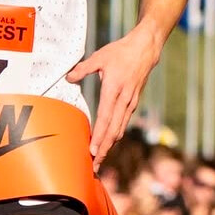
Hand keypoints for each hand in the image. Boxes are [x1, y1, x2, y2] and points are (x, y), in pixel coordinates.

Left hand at [67, 22, 160, 169]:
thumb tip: (68, 77)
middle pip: (113, 130)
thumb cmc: (121, 52)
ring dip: (110, 145)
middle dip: (104, 149)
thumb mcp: (99, 57)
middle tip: (95, 165)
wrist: (145, 49)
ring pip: (119, 128)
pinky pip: (123, 122)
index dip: (99, 136)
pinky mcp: (133, 102)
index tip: (92, 150)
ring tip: (101, 159)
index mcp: (114, 89)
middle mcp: (124, 99)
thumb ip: (82, 69)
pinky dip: (116, 134)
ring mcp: (130, 102)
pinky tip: (110, 143)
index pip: (105, 118)